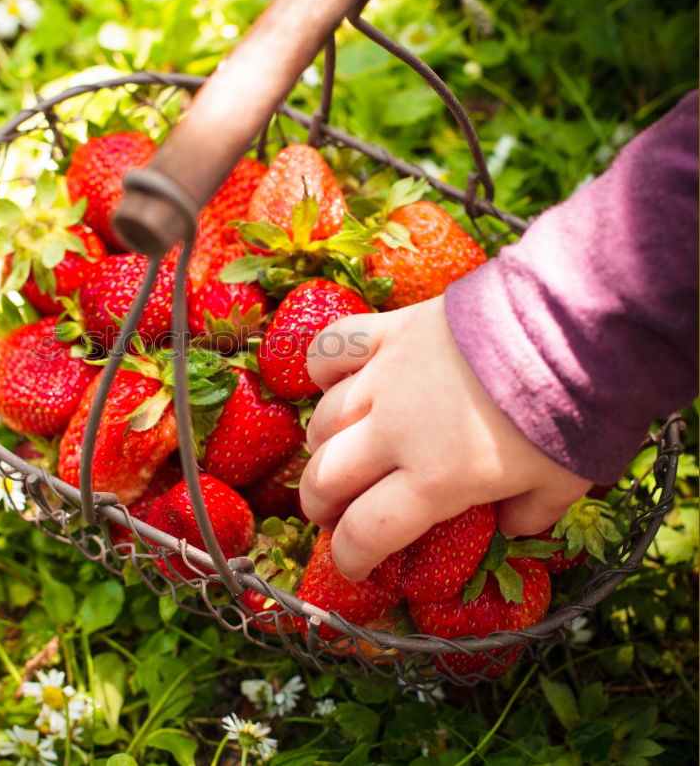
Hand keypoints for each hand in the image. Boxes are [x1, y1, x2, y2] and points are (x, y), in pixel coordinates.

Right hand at [300, 295, 590, 580]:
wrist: (567, 324)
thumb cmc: (570, 411)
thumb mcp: (562, 483)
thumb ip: (531, 514)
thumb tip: (510, 527)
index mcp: (434, 480)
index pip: (366, 531)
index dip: (349, 556)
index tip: (350, 566)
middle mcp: (394, 433)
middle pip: (327, 478)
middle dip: (320, 505)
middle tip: (330, 513)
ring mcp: (384, 378)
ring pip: (323, 420)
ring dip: (322, 447)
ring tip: (335, 454)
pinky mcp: (389, 332)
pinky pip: (332, 348)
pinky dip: (322, 370)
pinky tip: (333, 383)